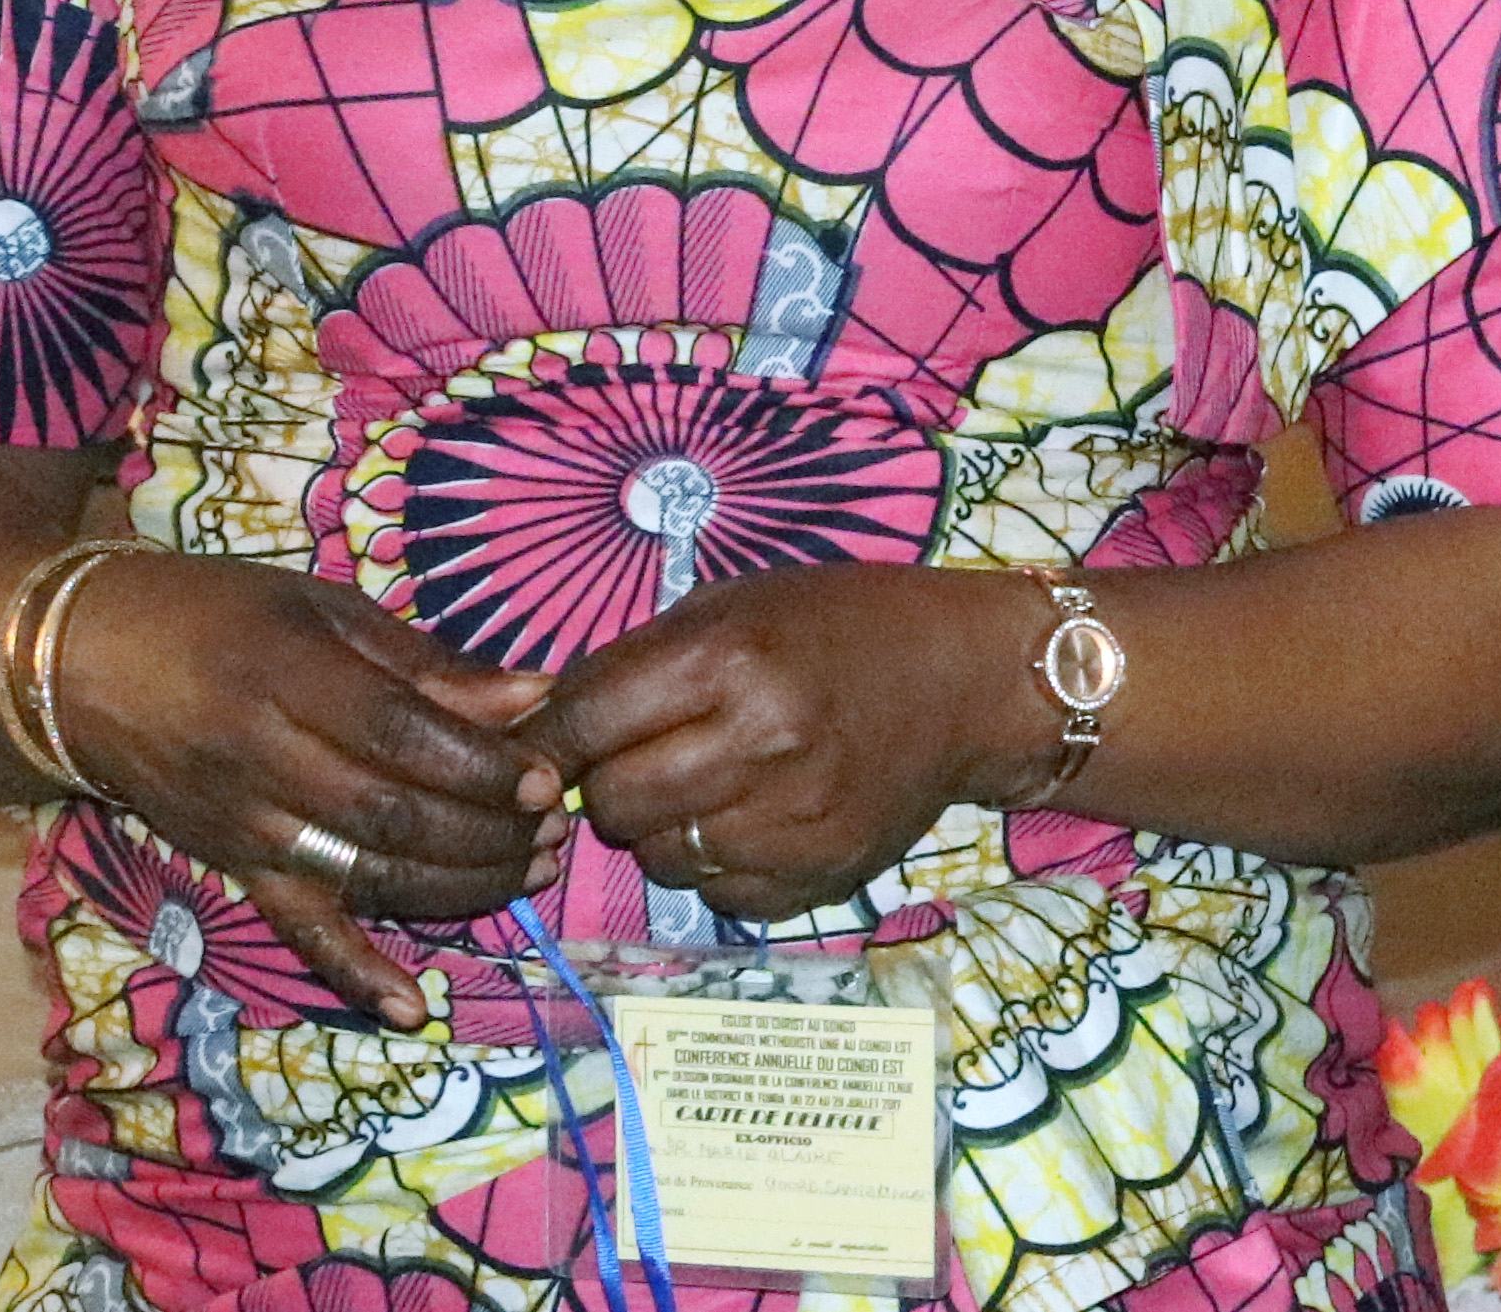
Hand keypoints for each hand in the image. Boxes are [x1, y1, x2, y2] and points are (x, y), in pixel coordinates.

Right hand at [51, 557, 563, 1027]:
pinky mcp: (232, 870)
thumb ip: (429, 664)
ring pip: (367, 876)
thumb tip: (537, 696)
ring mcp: (246, 828)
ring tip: (530, 871)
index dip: (483, 766)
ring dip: (460, 887)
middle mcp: (265, 763)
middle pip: (396, 816)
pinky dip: (355, 972)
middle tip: (554, 827)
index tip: (546, 775)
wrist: (81, 665)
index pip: (403, 739)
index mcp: (290, 679)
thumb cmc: (218, 615)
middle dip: (489, 830)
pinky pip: (297, 930)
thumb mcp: (325, 609)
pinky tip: (413, 1006)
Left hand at [522, 563, 1042, 925]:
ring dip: (663, 827)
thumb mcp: (733, 607)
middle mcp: (762, 745)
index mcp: (732, 662)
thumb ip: (633, 666)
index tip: (546, 743)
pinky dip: (718, 864)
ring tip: (708, 783)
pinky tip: (753, 818)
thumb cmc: (842, 626)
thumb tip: (532, 731)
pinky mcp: (822, 875)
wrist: (969, 680)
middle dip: (609, 782)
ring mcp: (796, 820)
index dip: (550, 737)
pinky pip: (720, 894)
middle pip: (612, 802)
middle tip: (646, 756)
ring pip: (660, 857)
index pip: (583, 722)